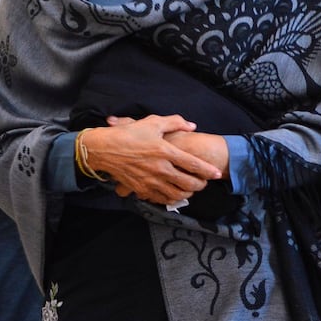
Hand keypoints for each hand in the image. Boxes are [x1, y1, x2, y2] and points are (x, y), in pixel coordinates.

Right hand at [83, 115, 221, 205]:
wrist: (104, 149)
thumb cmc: (128, 134)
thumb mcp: (152, 122)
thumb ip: (175, 122)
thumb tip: (191, 125)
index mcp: (165, 151)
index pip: (193, 164)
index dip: (207, 171)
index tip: (217, 174)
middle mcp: (160, 168)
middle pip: (188, 183)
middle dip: (200, 185)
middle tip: (204, 183)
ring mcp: (150, 181)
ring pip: (176, 194)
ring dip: (187, 193)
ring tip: (191, 189)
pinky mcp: (141, 189)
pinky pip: (161, 199)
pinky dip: (171, 199)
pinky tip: (174, 195)